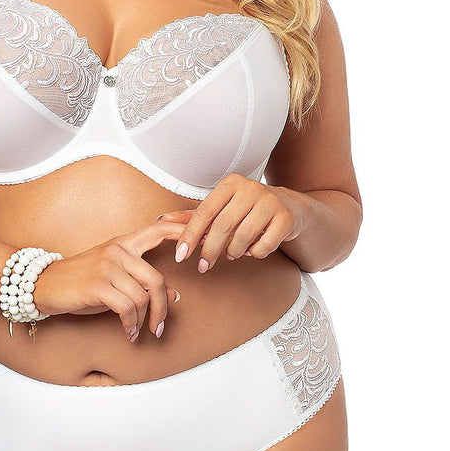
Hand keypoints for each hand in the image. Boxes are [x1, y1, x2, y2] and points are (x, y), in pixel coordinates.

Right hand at [32, 220, 185, 340]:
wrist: (44, 284)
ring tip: (140, 332)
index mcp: (124, 242)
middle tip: (159, 327)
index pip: (161, 229)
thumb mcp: (114, 277)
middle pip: (157, 280)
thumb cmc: (81, 281)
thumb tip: (175, 294)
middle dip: (162, 309)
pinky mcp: (98, 285)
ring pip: (143, 296)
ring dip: (145, 321)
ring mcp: (108, 266)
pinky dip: (131, 325)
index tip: (201, 248)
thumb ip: (142, 281)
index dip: (185, 233)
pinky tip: (128, 332)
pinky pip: (128, 308)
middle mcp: (118, 250)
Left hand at [156, 175, 310, 271]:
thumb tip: (160, 221)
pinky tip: (252, 250)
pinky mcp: (286, 218)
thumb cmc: (246, 209)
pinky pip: (264, 245)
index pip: (204, 212)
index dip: (190, 235)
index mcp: (230, 183)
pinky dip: (255, 253)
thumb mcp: (220, 208)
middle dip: (210, 250)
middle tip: (203, 266)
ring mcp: (270, 201)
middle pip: (223, 226)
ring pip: (243, 237)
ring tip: (231, 254)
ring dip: (233, 252)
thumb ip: (192, 216)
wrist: (289, 207)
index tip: (180, 255)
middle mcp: (250, 188)